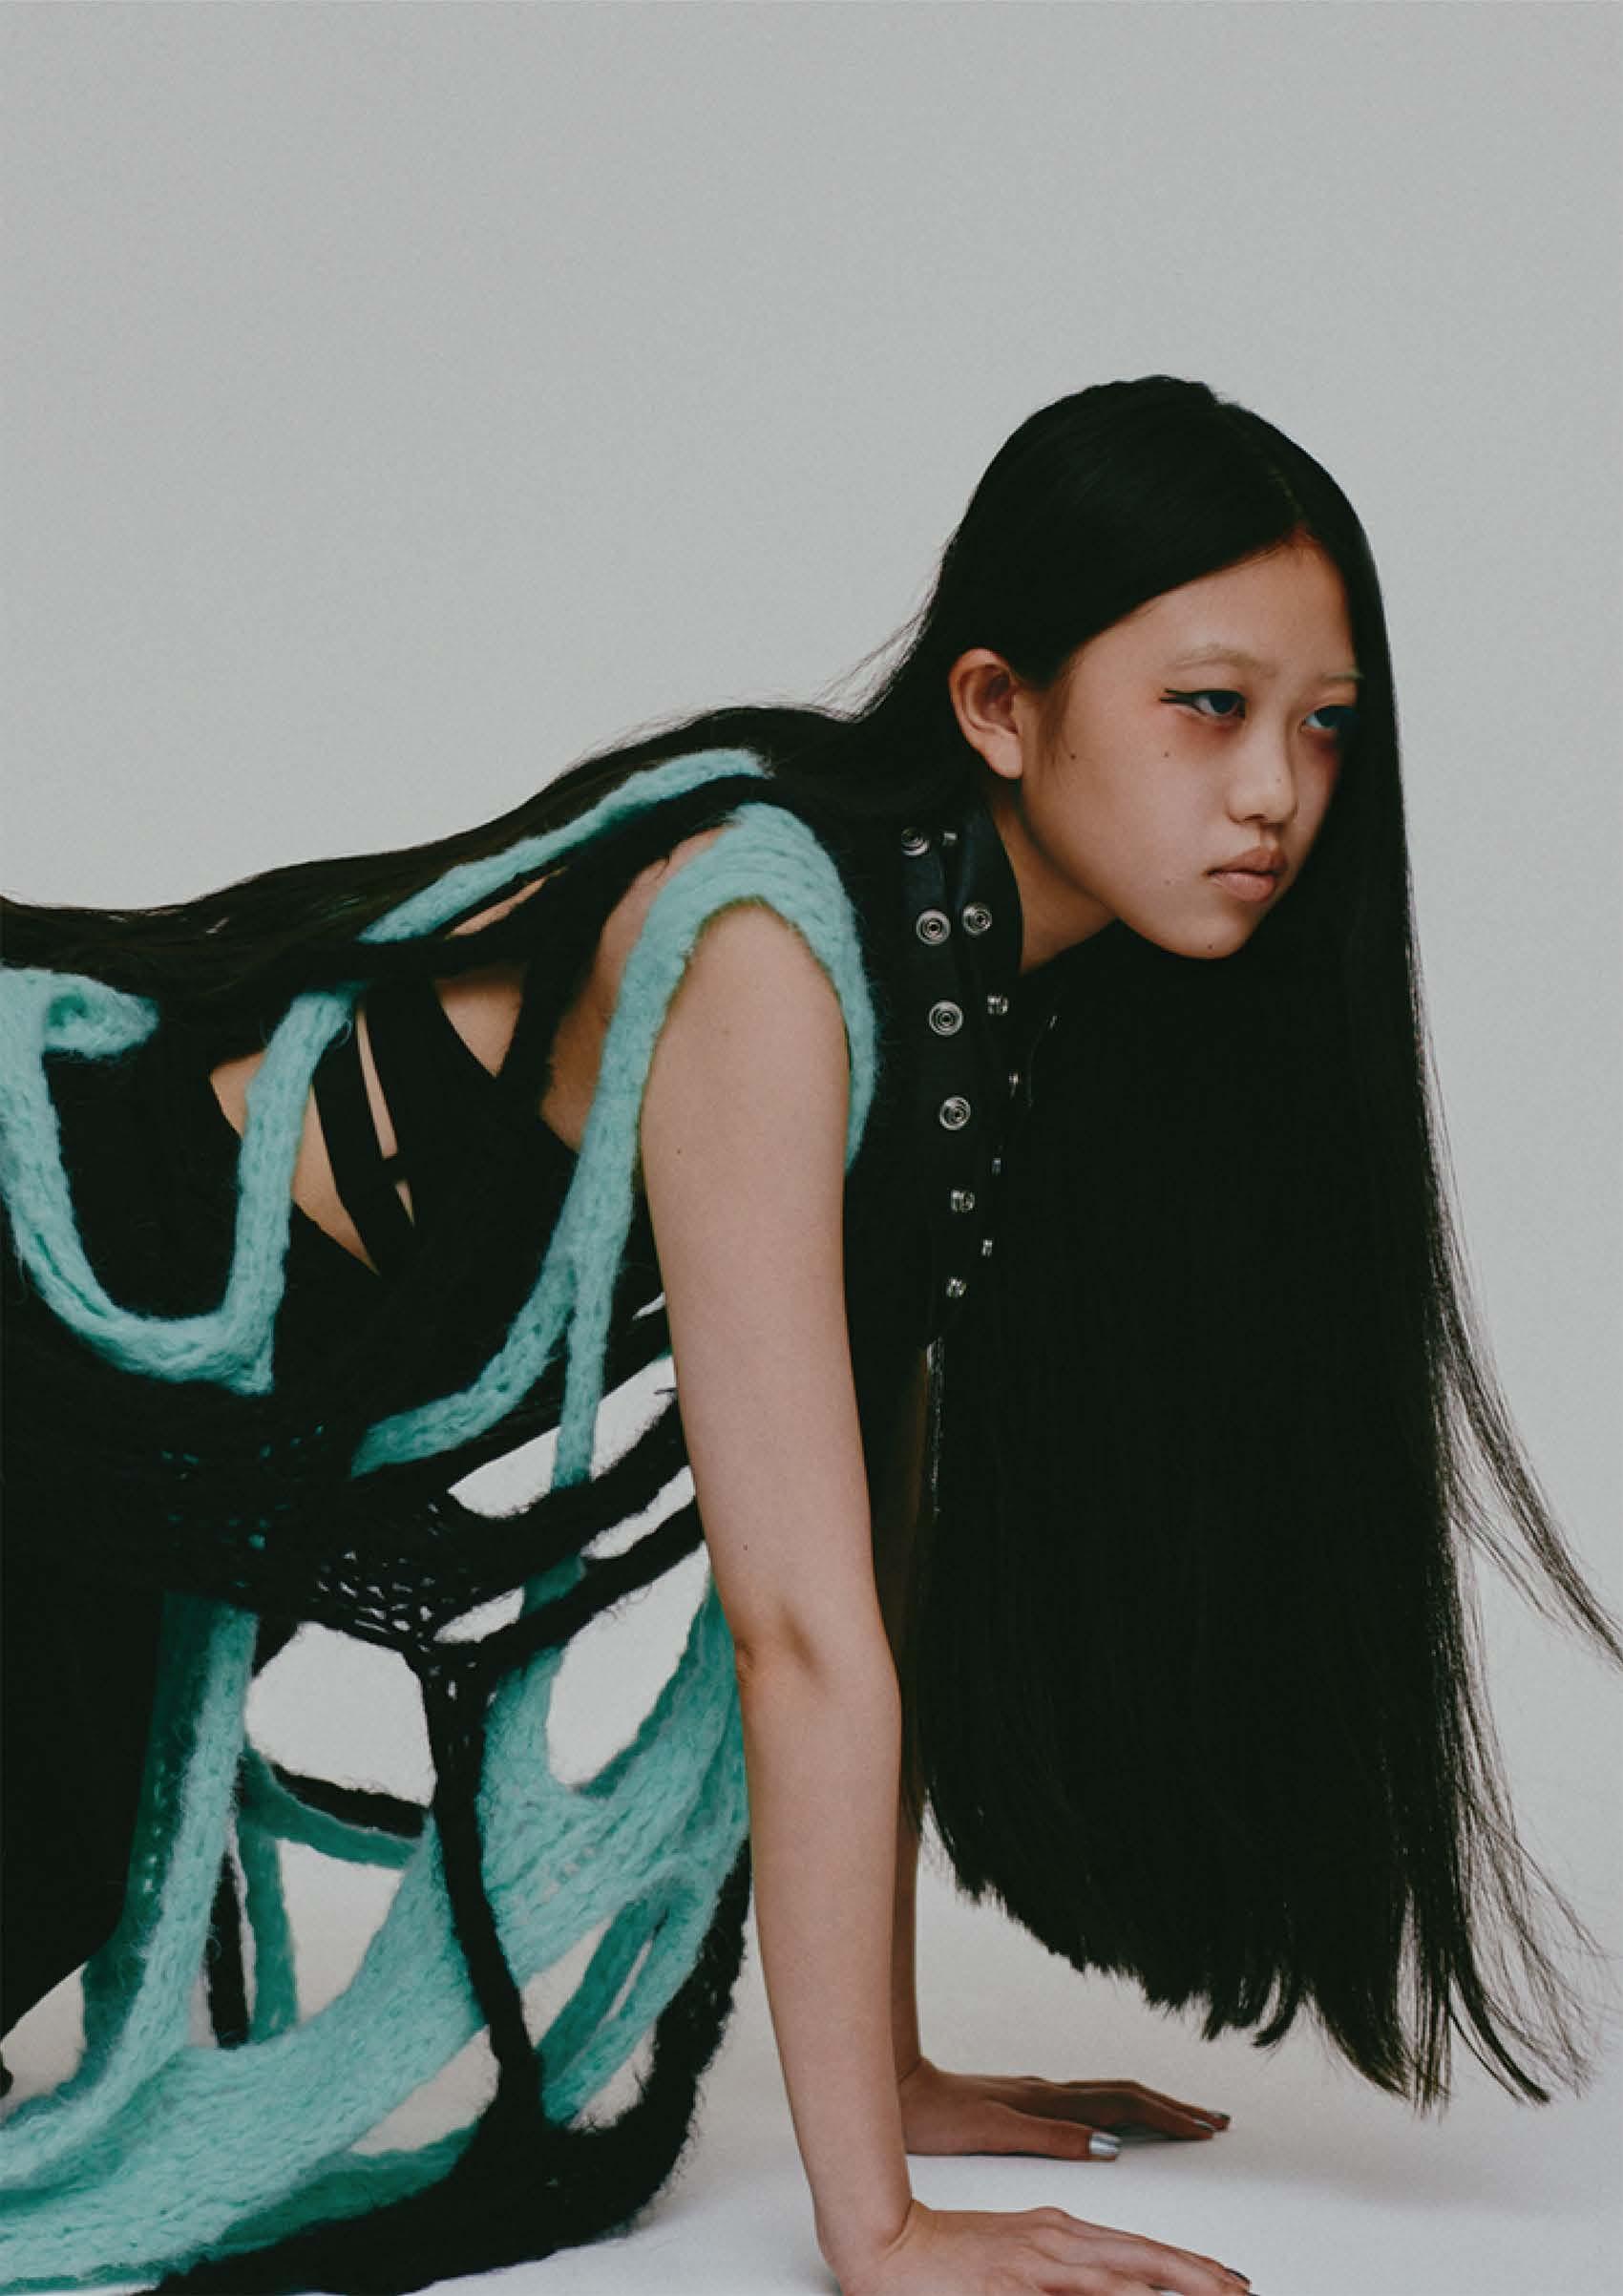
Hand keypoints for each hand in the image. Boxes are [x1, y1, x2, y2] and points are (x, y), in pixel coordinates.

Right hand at [838, 2198, 1251, 2295]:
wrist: (887, 2243)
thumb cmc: (946, 2255)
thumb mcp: (1016, 2257)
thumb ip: (1061, 2271)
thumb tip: (1106, 2285)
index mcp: (1057, 2230)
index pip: (1136, 2248)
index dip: (1185, 2263)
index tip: (1224, 2278)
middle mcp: (1054, 2238)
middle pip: (1142, 2256)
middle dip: (1197, 2274)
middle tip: (1241, 2288)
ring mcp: (1035, 2259)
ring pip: (1121, 2276)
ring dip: (1171, 2285)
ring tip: (1215, 2295)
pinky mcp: (1014, 2280)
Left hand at [896, 2055, 1231, 2159]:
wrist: (900, 2090)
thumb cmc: (939, 2118)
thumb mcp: (994, 2131)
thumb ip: (1051, 2136)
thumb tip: (1109, 2145)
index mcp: (1051, 2102)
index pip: (1126, 2107)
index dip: (1169, 2118)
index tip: (1207, 2130)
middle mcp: (1052, 2092)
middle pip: (1129, 2095)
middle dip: (1175, 2108)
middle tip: (1216, 2122)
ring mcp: (1042, 2093)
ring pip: (1112, 2095)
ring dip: (1153, 2106)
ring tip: (1185, 2117)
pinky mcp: (1029, 2100)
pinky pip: (1091, 2101)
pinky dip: (1122, 2109)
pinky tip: (1124, 2121)